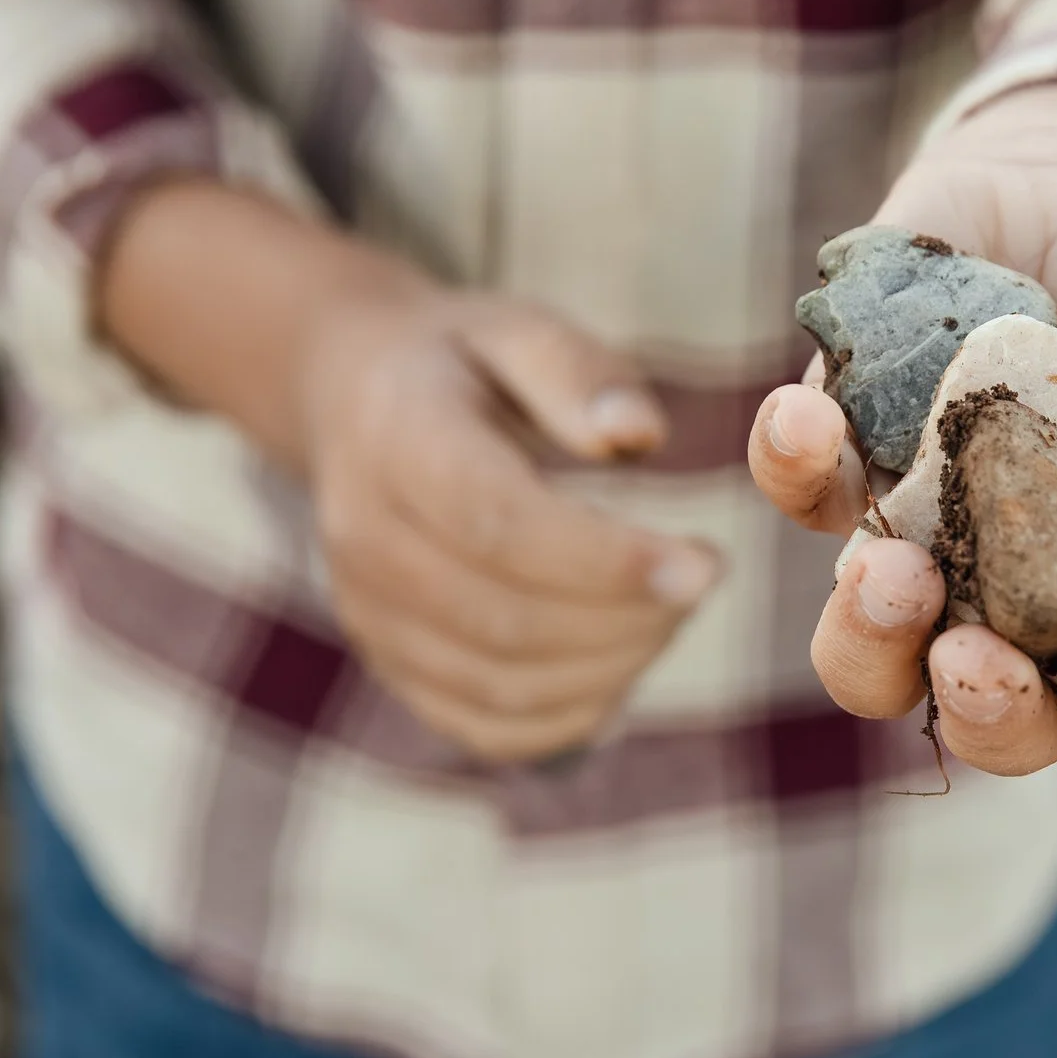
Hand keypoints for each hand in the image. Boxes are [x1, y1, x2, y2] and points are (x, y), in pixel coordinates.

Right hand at [99, 182, 720, 763]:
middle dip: (629, 618)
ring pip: (501, 686)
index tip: (705, 563)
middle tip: (701, 579)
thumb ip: (580, 375)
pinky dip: (568, 718)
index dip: (608, 560)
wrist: (351, 399)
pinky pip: (483, 727)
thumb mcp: (519, 329)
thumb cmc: (462, 362)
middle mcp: (365, 538)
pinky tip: (621, 666)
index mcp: (396, 442)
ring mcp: (367, 613)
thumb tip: (639, 433)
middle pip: (507, 620)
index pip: (500, 526)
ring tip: (669, 614)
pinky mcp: (388, 662)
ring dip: (611, 669)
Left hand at [749, 85, 1056, 779]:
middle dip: (981, 713)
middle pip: (995, 720)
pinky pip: (801, 494)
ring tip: (885, 572)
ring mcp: (934, 538)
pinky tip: (807, 414)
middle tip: (972, 660)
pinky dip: (792, 464)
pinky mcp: (853, 458)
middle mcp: (1032, 603)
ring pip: (871, 651)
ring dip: (864, 638)